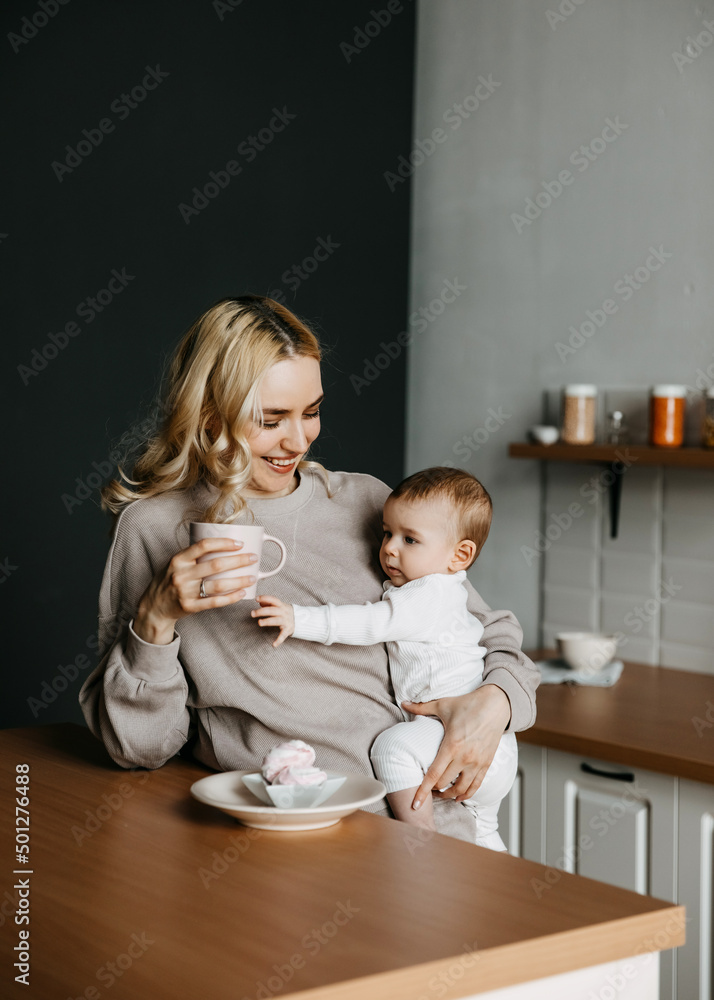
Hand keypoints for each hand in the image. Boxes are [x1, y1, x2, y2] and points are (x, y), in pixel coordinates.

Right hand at [134, 538, 258, 643]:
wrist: (154, 606)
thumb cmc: (169, 580)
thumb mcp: (176, 563)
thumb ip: (194, 555)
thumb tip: (223, 544)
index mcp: (178, 559)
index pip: (204, 546)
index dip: (224, 543)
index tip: (240, 543)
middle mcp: (181, 574)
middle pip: (216, 565)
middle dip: (239, 560)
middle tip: (253, 558)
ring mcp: (185, 592)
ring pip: (218, 585)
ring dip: (239, 581)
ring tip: (252, 577)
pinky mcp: (190, 607)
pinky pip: (215, 602)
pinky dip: (231, 598)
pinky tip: (242, 593)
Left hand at [251, 595, 294, 646]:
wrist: (301, 620)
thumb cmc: (285, 612)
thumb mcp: (279, 606)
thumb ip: (269, 603)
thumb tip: (259, 601)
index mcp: (281, 605)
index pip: (273, 600)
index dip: (265, 598)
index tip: (256, 599)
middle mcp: (283, 612)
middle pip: (272, 610)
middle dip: (262, 611)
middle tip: (252, 614)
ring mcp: (286, 621)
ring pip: (276, 620)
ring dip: (267, 621)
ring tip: (259, 623)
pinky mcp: (288, 630)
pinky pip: (283, 635)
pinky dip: (279, 640)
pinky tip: (274, 645)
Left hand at [402, 684, 511, 809]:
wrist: (497, 705)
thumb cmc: (469, 704)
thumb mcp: (443, 705)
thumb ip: (421, 708)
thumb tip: (404, 703)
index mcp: (451, 746)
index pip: (434, 775)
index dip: (422, 791)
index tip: (415, 804)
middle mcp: (465, 758)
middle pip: (445, 784)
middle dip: (433, 790)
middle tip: (426, 789)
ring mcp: (477, 762)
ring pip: (461, 789)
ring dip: (449, 795)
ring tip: (441, 794)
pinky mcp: (487, 764)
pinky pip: (476, 786)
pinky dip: (467, 794)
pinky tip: (459, 797)